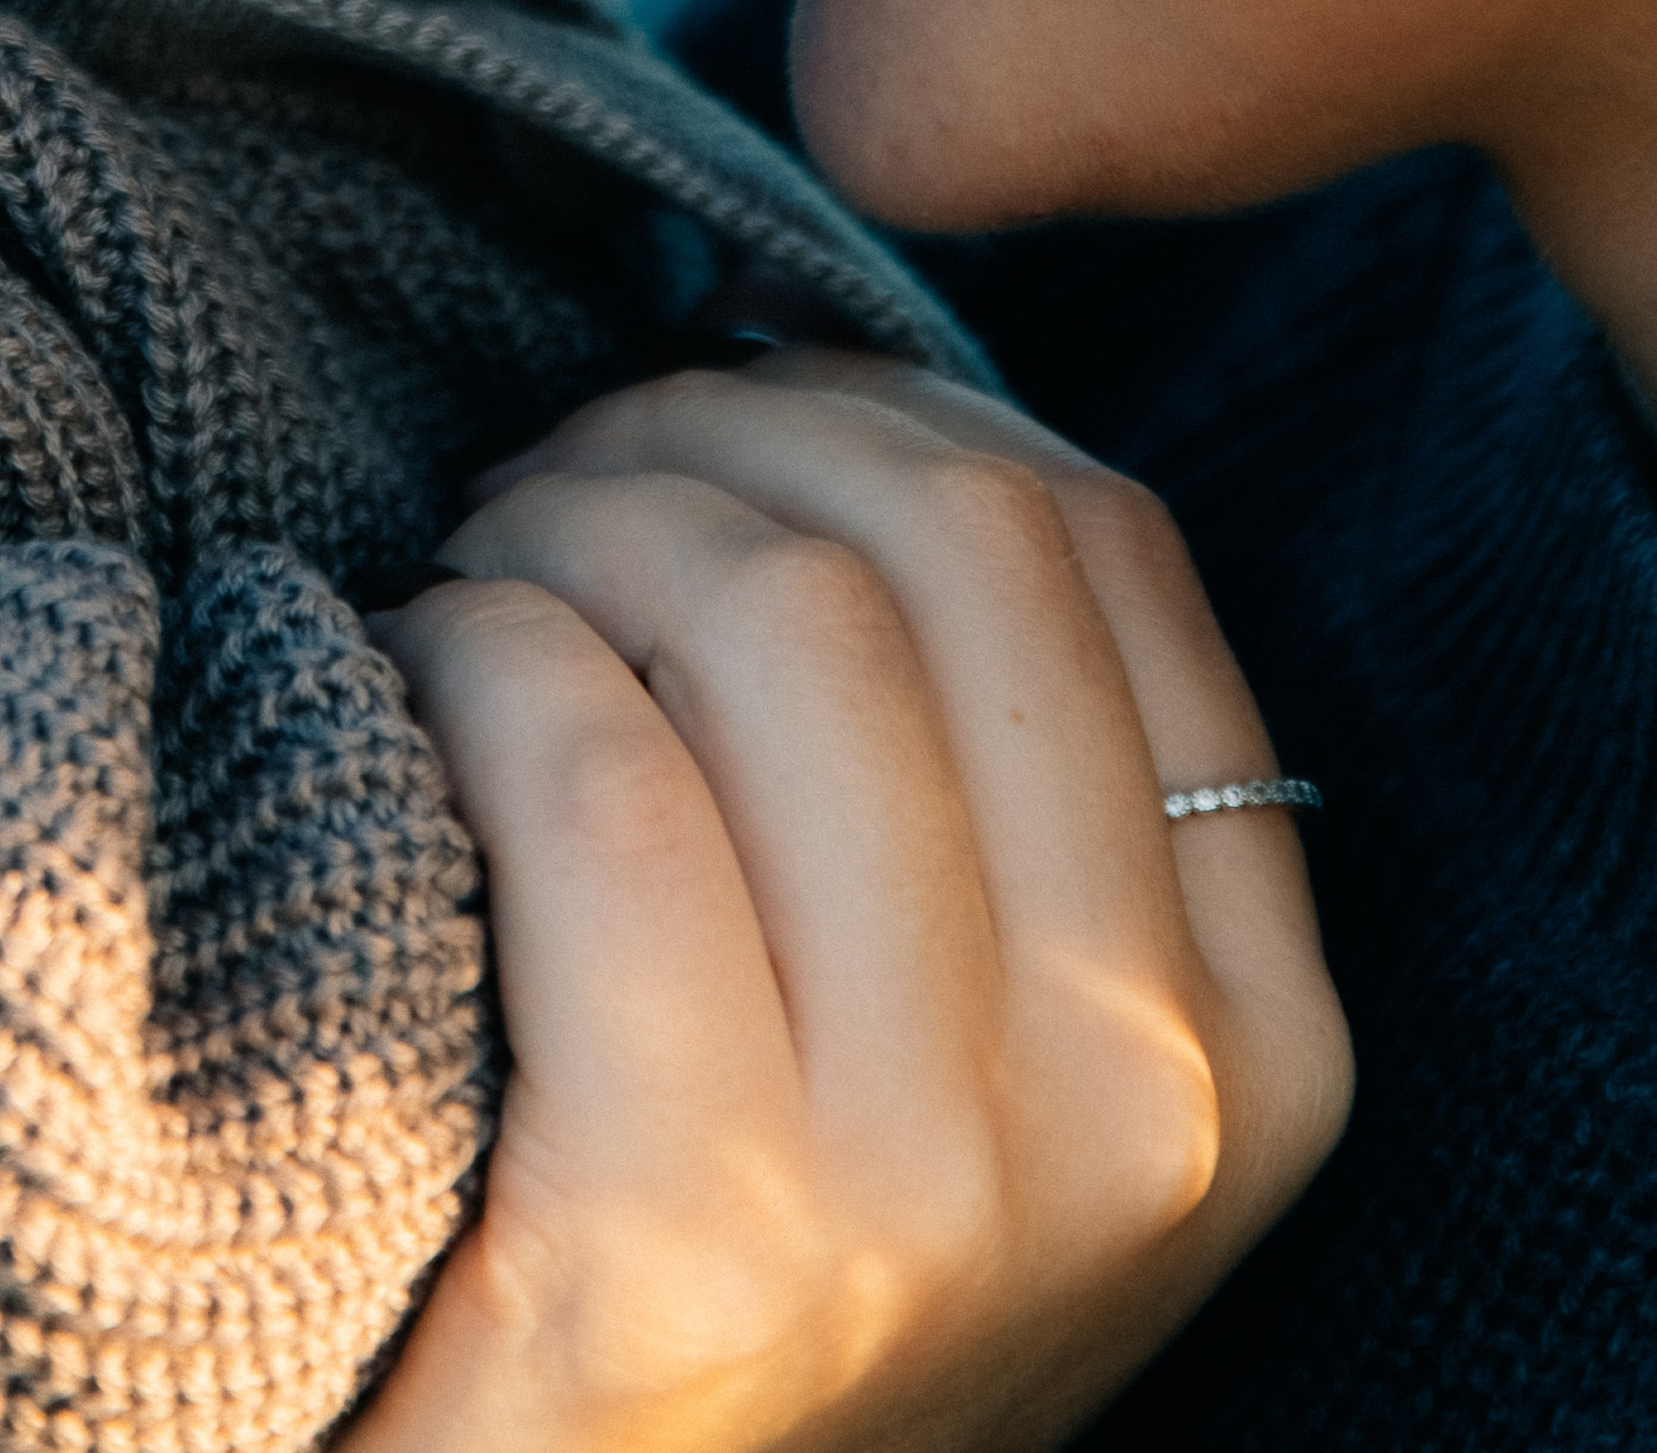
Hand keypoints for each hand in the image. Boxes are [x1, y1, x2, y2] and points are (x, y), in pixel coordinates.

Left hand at [350, 356, 1350, 1452]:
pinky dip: (471, 654)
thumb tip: (810, 392)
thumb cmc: (732, 1264)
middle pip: (948, 536)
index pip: (1103, 543)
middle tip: (553, 486)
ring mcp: (930, 1188)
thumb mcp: (964, 1050)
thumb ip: (977, 775)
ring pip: (782, 611)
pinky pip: (592, 766)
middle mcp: (1137, 1105)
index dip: (877, 411)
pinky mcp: (687, 1243)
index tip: (717, 438)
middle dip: (712, 438)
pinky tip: (408, 685)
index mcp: (1249, 1042)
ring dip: (574, 525)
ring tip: (478, 587)